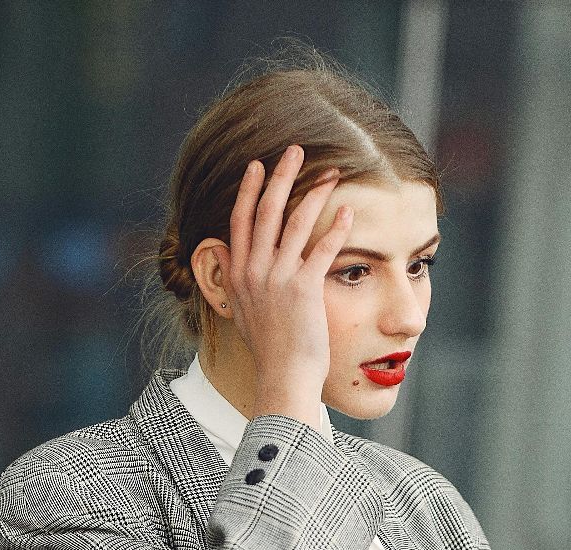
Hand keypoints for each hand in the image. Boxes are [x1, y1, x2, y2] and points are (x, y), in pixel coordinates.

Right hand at [213, 143, 354, 418]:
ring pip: (295, 222)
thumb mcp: (241, 310)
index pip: (240, 220)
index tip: (258, 165)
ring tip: (330, 171)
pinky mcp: (303, 289)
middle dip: (281, 176)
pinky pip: (321, 249)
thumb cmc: (269, 349)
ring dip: (314, 192)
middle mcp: (254, 271)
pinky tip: (349, 211)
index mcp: (238, 274)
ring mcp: (277, 279)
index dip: (250, 190)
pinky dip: (336, 228)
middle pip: (266, 211)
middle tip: (295, 150)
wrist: (282, 377)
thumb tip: (221, 252)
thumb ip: (233, 278)